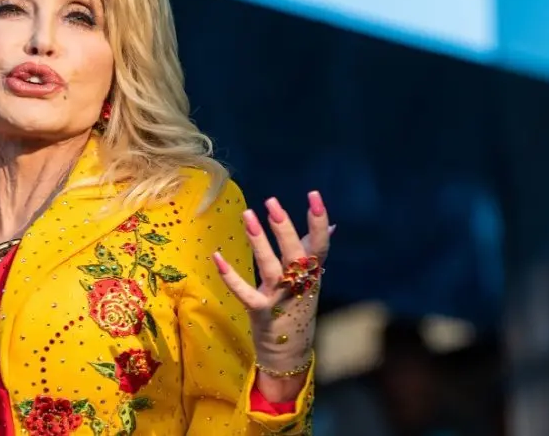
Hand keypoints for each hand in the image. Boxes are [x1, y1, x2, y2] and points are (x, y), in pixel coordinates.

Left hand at [213, 191, 331, 382]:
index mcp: (313, 275)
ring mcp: (280, 299)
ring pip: (271, 268)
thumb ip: (315, 251)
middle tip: (272, 202)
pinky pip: (244, 292)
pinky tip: (216, 257)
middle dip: (285, 228)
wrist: (289, 352)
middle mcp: (299, 285)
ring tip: (247, 215)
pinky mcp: (260, 312)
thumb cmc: (298, 308)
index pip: (320, 245)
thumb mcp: (311, 280)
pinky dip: (230, 276)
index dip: (319, 221)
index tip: (314, 195)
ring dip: (259, 242)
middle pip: (296, 254)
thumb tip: (331, 226)